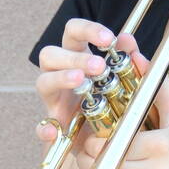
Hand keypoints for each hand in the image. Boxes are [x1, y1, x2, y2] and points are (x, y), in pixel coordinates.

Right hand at [32, 18, 138, 148]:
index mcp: (77, 57)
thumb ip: (127, 57)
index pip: (72, 32)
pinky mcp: (53, 127)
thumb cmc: (114, 101)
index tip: (109, 40)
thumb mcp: (125, 78)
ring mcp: (53, 100)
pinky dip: (44, 128)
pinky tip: (54, 132)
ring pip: (43, 82)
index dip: (88, 30)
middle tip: (99, 66)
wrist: (108, 138)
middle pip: (50, 53)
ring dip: (61, 79)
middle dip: (74, 58)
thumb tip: (127, 39)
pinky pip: (41, 127)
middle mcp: (59, 74)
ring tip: (82, 82)